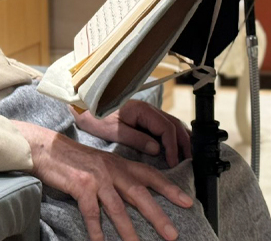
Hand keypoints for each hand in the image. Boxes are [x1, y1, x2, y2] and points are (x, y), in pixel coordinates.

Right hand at [12, 120, 194, 240]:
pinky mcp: (80, 186)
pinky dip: (96, 230)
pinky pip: (91, 212)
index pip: (149, 175)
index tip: (187, 202)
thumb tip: (135, 195)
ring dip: (129, 230)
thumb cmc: (72, 158)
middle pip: (139, 194)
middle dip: (157, 215)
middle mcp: (111, 170)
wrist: (46, 148)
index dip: (169, 188)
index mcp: (118, 163)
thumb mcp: (100, 163)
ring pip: (117, 207)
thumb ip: (117, 176)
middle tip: (172, 234)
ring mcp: (96, 178)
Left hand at [71, 100, 191, 167]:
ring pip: (172, 124)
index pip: (166, 128)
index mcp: (141, 109)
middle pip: (174, 125)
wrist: (83, 108)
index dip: (173, 146)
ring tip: (186, 156)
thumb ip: (135, 139)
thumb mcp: (112, 131)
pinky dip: (174, 136)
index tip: (172, 162)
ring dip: (181, 139)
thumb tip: (157, 150)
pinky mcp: (145, 117)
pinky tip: (176, 147)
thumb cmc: (95, 117)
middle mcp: (147, 108)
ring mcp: (147, 112)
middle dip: (183, 143)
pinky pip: (165, 126)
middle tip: (188, 161)